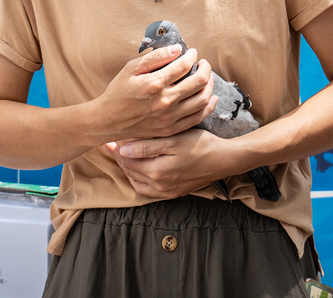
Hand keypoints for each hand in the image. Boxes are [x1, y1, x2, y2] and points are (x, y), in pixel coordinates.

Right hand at [94, 46, 217, 142]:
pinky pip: (197, 118)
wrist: (107, 121)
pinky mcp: (170, 129)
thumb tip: (177, 49)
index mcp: (154, 84)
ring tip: (207, 77)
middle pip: (199, 82)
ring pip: (202, 100)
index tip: (193, 52)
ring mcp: (169, 118)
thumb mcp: (130, 69)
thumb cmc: (117, 92)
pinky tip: (210, 97)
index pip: (184, 65)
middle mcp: (165, 101)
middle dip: (206, 68)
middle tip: (203, 63)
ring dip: (210, 85)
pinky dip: (208, 106)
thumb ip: (155, 57)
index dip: (192, 56)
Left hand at [104, 129, 230, 198]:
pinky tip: (139, 170)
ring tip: (123, 156)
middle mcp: (159, 186)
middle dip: (120, 158)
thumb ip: (146, 147)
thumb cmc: (200, 145)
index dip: (117, 149)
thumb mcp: (173, 141)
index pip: (128, 161)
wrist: (223, 159)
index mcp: (157, 172)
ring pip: (138, 182)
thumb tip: (123, 149)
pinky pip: (149, 190)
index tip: (108, 140)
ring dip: (129, 169)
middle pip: (131, 171)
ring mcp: (167, 192)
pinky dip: (140, 180)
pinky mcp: (174, 193)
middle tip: (112, 145)